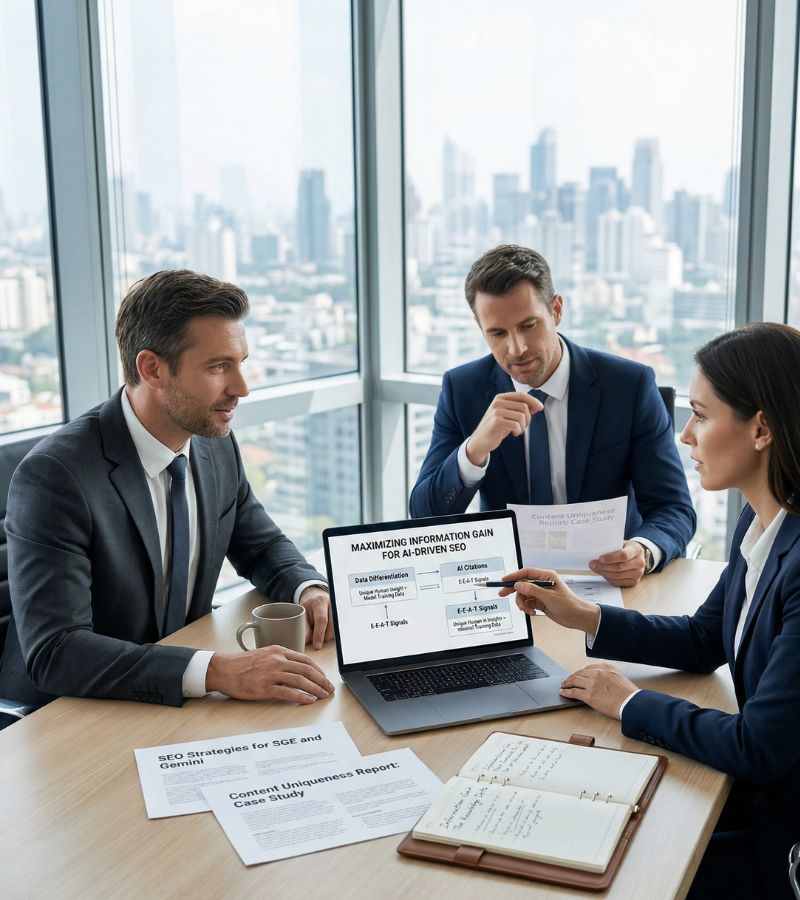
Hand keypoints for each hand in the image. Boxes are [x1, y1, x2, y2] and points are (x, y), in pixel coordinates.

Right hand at [206, 646, 334, 703]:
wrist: (223, 669)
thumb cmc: (242, 664)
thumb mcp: (264, 655)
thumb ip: (280, 660)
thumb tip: (297, 670)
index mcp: (279, 651)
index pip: (305, 660)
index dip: (318, 670)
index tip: (325, 678)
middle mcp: (277, 660)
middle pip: (307, 670)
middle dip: (321, 680)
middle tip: (329, 689)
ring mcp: (271, 674)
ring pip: (300, 680)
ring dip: (315, 689)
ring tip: (322, 696)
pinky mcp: (264, 687)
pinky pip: (288, 692)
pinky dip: (301, 697)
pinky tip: (309, 700)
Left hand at [299, 586, 333, 649]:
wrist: (316, 595)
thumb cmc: (309, 604)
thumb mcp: (303, 612)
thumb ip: (304, 626)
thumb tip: (307, 641)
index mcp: (320, 602)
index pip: (322, 620)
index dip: (319, 634)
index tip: (317, 646)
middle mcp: (333, 605)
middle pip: (331, 628)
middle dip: (323, 637)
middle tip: (314, 636)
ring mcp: (339, 611)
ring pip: (336, 631)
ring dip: (326, 635)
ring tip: (319, 628)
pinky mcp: (342, 617)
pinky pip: (338, 630)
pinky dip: (330, 633)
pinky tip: (325, 628)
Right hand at [465, 392, 542, 465]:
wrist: (481, 441)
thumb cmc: (496, 428)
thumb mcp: (509, 416)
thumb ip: (521, 410)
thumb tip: (538, 406)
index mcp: (501, 398)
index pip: (521, 395)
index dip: (533, 401)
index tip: (540, 408)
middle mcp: (498, 402)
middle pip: (524, 406)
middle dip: (528, 419)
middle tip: (523, 427)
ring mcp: (496, 411)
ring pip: (521, 416)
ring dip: (523, 426)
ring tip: (517, 431)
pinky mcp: (496, 421)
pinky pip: (516, 424)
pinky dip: (518, 431)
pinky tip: (514, 433)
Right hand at [497, 567, 599, 634]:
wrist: (578, 617)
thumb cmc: (569, 604)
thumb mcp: (549, 597)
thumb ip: (532, 590)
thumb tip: (518, 585)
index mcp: (546, 576)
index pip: (526, 573)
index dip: (514, 576)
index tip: (504, 580)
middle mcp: (543, 583)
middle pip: (522, 584)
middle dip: (513, 590)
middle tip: (502, 594)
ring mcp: (541, 593)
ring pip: (524, 595)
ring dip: (522, 603)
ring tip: (526, 610)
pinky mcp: (541, 602)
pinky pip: (528, 602)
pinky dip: (527, 607)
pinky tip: (531, 612)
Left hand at [559, 662, 638, 718]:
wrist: (632, 704)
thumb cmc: (630, 694)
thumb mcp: (620, 678)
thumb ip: (609, 676)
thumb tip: (602, 681)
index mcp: (606, 667)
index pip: (588, 668)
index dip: (581, 672)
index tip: (578, 675)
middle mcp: (598, 673)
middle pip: (579, 673)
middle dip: (572, 677)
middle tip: (568, 680)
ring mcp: (592, 684)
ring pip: (574, 681)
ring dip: (566, 683)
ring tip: (563, 685)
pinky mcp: (589, 695)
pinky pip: (574, 692)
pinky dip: (566, 692)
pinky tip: (563, 693)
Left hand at [589, 540, 645, 586]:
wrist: (636, 555)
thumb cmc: (626, 548)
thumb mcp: (621, 543)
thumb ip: (611, 547)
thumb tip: (595, 552)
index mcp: (637, 550)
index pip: (624, 555)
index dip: (611, 558)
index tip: (600, 558)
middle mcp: (640, 562)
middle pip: (620, 567)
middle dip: (604, 566)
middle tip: (593, 564)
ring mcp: (638, 573)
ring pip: (618, 576)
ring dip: (604, 573)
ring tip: (596, 568)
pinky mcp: (634, 581)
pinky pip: (619, 582)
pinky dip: (609, 578)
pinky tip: (603, 573)